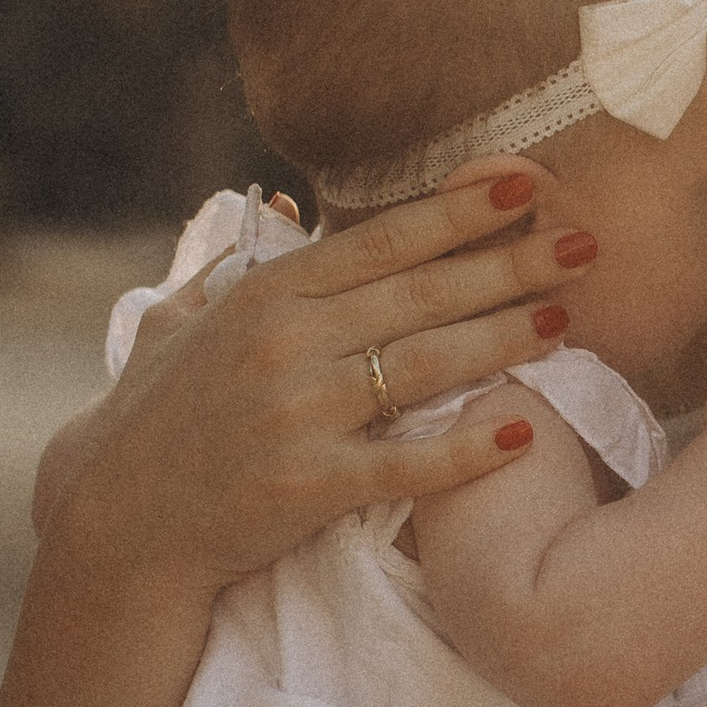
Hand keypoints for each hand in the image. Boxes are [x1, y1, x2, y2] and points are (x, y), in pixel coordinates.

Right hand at [43, 165, 600, 598]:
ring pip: (425, 364)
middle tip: (587, 244)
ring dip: (507, 339)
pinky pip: (404, 462)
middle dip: (512, 265)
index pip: (382, 240)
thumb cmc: (154, 416)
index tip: (524, 187)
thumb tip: (288, 207)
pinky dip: (464, 449)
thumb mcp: (178, 320)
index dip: (459, 212)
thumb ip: (234, 261)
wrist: (119, 518)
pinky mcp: (309, 485)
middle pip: (422, 294)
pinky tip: (520, 431)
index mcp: (266, 294)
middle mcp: (286, 342)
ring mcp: (299, 413)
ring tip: (570, 320)